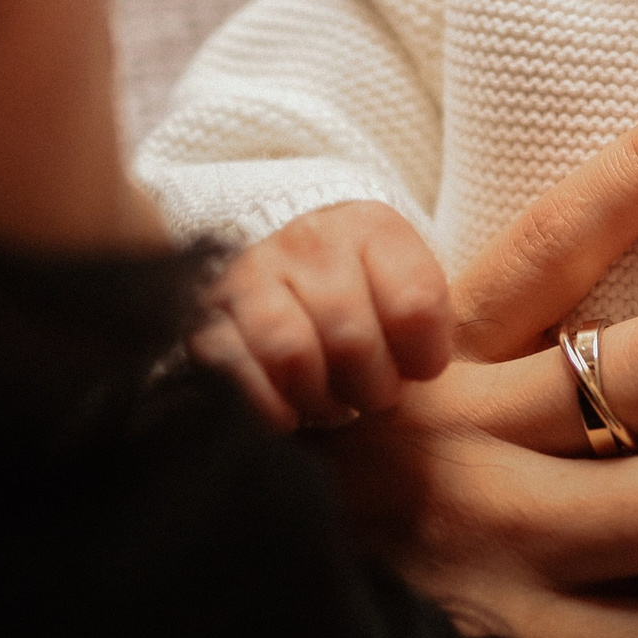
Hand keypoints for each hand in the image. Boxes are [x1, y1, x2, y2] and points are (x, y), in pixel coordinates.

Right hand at [193, 200, 452, 427]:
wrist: (281, 254)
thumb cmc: (361, 284)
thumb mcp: (406, 279)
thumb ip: (427, 317)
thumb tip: (425, 371)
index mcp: (371, 227)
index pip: (415, 305)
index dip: (425, 355)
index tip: (420, 368)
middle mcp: (311, 240)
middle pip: (352, 340)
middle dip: (371, 388)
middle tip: (373, 395)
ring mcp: (254, 272)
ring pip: (293, 357)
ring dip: (320, 398)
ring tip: (332, 401)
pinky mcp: (210, 314)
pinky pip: (240, 377)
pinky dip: (271, 408)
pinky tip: (291, 410)